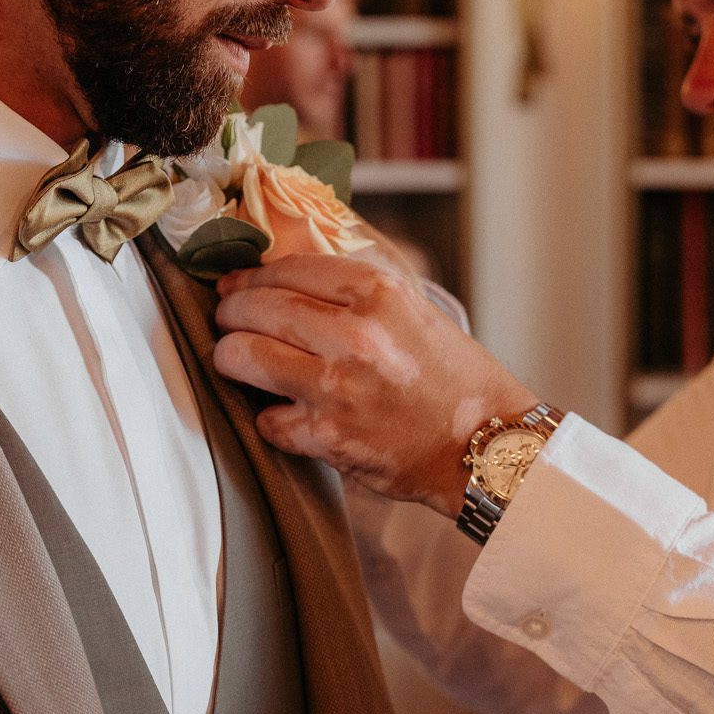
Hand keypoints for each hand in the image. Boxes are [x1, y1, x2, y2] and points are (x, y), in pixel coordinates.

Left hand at [213, 253, 539, 515]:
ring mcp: (337, 387)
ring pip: (242, 357)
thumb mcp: (412, 312)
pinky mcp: (327, 436)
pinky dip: (272, 419)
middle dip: (231, 314)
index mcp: (378, 293)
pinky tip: (287, 415)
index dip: (253, 276)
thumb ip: (355, 295)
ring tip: (237, 361)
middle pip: (254, 308)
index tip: (239, 285)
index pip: (288, 269)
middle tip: (228, 322)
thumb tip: (284, 282)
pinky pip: (266, 419)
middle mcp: (355, 334)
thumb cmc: (454, 379)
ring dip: (231, 359)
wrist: (485, 444)